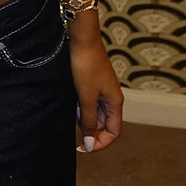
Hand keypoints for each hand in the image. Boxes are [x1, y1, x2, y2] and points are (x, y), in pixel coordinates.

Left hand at [67, 35, 123, 153]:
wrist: (81, 38)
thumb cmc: (85, 66)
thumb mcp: (86, 97)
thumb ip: (88, 122)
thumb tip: (90, 145)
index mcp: (115, 102)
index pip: (113, 132)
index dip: (100, 143)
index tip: (82, 147)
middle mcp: (111, 96)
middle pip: (102, 123)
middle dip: (88, 128)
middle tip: (73, 123)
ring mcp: (101, 88)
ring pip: (93, 111)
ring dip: (82, 115)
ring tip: (71, 106)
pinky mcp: (91, 81)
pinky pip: (87, 100)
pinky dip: (79, 103)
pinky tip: (70, 98)